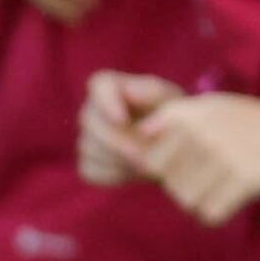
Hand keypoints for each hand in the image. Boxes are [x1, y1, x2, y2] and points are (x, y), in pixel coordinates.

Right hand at [75, 68, 176, 187]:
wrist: (172, 145)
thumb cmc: (172, 115)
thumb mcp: (171, 100)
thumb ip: (154, 98)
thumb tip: (132, 112)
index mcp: (113, 87)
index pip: (100, 86)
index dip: (107, 103)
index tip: (122, 120)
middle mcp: (93, 110)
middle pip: (90, 121)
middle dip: (117, 139)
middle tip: (144, 152)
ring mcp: (87, 138)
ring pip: (90, 149)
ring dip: (119, 159)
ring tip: (148, 162)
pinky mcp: (88, 163)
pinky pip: (92, 170)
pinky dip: (115, 175)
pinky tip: (135, 171)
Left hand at [126, 88, 259, 222]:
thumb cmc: (244, 119)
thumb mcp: (208, 106)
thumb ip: (171, 116)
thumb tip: (140, 132)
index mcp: (189, 117)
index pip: (149, 163)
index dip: (161, 170)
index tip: (178, 166)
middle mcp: (203, 135)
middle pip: (168, 185)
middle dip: (182, 186)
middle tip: (205, 177)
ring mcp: (224, 159)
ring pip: (187, 201)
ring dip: (200, 200)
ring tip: (217, 186)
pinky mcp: (245, 181)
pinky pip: (211, 214)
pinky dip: (217, 212)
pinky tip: (229, 197)